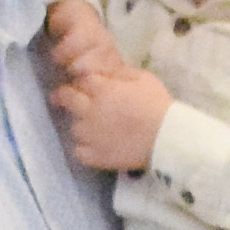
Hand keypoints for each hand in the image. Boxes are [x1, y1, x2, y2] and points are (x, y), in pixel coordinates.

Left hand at [41, 8, 173, 173]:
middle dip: (63, 95)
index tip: (85, 84)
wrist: (166, 138)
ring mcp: (90, 135)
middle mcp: (90, 111)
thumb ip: (120, 73)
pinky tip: (94, 146)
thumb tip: (107, 73)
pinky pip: (79, 151)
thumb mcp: (143, 78)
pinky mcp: (95, 156)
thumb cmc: (157, 105)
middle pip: (66, 98)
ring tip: (92, 127)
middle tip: (63, 97)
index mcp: (102, 89)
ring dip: (80, 124)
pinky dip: (84, 148)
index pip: (81, 79)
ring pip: (74, 127)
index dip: (83, 81)